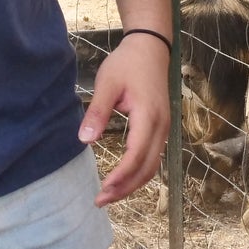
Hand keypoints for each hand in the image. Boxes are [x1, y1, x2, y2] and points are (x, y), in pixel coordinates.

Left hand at [79, 34, 170, 205]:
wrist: (151, 48)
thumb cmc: (128, 64)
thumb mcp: (108, 83)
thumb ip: (97, 112)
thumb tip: (84, 141)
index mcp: (149, 116)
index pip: (136, 156)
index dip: (120, 177)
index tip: (102, 190)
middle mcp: (161, 126)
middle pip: (147, 168)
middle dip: (125, 188)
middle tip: (101, 200)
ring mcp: (164, 128)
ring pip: (153, 166)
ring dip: (132, 184)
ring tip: (110, 195)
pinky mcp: (161, 128)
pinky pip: (153, 158)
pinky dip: (139, 173)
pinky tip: (123, 179)